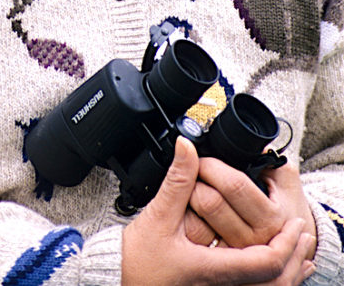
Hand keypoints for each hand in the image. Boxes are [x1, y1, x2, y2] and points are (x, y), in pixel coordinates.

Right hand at [121, 138, 315, 285]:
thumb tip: (187, 147)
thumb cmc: (137, 260)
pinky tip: (272, 269)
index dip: (284, 243)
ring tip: (297, 251)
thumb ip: (177, 181)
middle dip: (293, 257)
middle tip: (301, 233)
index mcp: (211, 269)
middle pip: (274, 283)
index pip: (263, 263)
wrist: (119, 282)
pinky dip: (270, 280)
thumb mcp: (157, 216)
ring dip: (286, 270)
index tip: (293, 223)